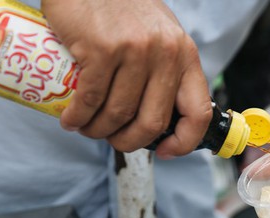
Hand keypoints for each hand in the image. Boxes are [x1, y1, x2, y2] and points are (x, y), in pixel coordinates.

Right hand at [42, 0, 211, 155]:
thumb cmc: (122, 8)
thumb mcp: (158, 36)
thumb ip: (164, 70)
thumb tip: (160, 117)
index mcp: (185, 55)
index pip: (198, 111)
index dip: (184, 142)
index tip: (166, 152)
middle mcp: (166, 54)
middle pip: (153, 122)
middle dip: (130, 142)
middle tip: (113, 140)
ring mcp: (135, 51)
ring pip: (119, 114)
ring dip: (98, 131)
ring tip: (86, 128)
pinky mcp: (103, 49)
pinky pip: (91, 99)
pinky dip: (78, 117)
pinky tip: (70, 119)